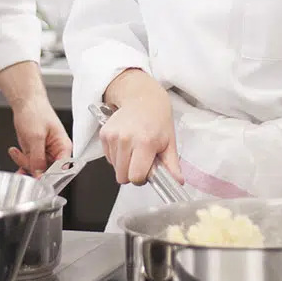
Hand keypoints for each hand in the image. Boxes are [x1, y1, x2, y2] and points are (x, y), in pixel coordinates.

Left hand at [8, 97, 71, 175]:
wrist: (25, 103)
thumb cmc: (36, 111)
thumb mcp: (35, 136)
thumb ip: (38, 158)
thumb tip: (39, 175)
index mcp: (63, 147)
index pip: (62, 169)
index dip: (50, 176)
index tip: (38, 178)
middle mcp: (56, 152)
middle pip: (47, 172)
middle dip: (33, 168)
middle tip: (24, 159)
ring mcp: (44, 153)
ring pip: (36, 169)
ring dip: (24, 163)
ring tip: (16, 151)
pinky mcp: (35, 152)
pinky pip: (29, 164)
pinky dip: (21, 162)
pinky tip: (15, 153)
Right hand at [100, 70, 181, 185]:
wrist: (142, 98)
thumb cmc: (158, 120)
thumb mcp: (170, 142)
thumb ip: (172, 165)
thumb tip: (177, 182)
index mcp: (145, 142)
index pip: (136, 177)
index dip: (142, 178)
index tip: (147, 171)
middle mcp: (126, 139)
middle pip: (122, 176)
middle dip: (132, 173)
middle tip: (141, 161)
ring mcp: (113, 136)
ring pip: (114, 168)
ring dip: (124, 164)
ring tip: (134, 149)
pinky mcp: (104, 134)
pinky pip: (108, 157)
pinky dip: (117, 156)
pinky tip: (126, 144)